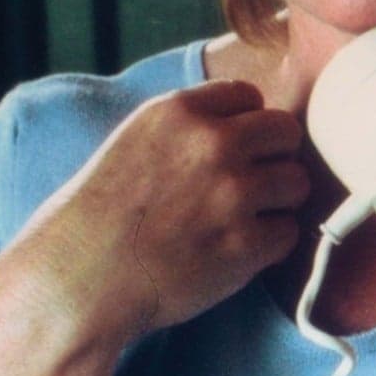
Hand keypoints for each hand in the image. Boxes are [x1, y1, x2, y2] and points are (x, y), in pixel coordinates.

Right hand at [2, 79, 308, 347]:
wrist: (78, 280)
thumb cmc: (99, 217)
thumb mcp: (134, 141)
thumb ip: (188, 126)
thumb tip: (247, 121)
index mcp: (179, 112)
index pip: (249, 95)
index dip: (243, 125)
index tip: (227, 152)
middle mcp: (212, 144)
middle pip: (286, 132)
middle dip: (273, 157)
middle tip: (248, 186)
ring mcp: (233, 193)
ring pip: (296, 182)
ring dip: (276, 203)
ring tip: (240, 221)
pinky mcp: (245, 243)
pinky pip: (288, 233)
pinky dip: (268, 246)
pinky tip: (235, 251)